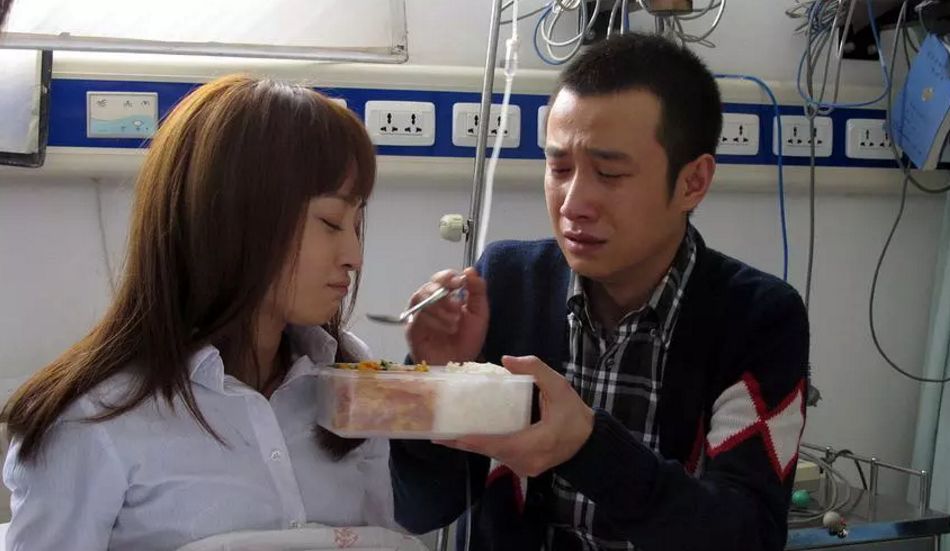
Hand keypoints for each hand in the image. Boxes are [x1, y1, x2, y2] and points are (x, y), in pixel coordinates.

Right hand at [405, 267, 488, 365]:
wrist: (461, 365)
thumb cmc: (468, 340)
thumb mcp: (479, 314)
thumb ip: (477, 291)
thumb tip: (469, 270)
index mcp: (446, 296)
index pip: (442, 278)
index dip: (449, 277)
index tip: (460, 282)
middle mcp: (430, 303)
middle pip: (429, 286)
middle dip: (444, 296)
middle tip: (458, 308)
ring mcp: (419, 315)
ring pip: (422, 299)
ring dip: (441, 310)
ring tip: (454, 325)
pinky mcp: (412, 329)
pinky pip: (417, 317)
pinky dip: (434, 321)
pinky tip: (446, 330)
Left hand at [436, 355, 593, 476]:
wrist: (591, 442)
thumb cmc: (575, 415)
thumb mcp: (559, 387)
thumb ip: (535, 370)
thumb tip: (506, 361)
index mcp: (532, 444)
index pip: (492, 443)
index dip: (467, 439)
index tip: (444, 435)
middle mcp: (524, 461)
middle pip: (487, 450)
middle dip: (462, 440)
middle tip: (438, 429)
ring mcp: (524, 468)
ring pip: (492, 454)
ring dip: (472, 443)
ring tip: (448, 430)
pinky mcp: (524, 468)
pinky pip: (499, 456)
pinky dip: (485, 445)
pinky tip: (469, 435)